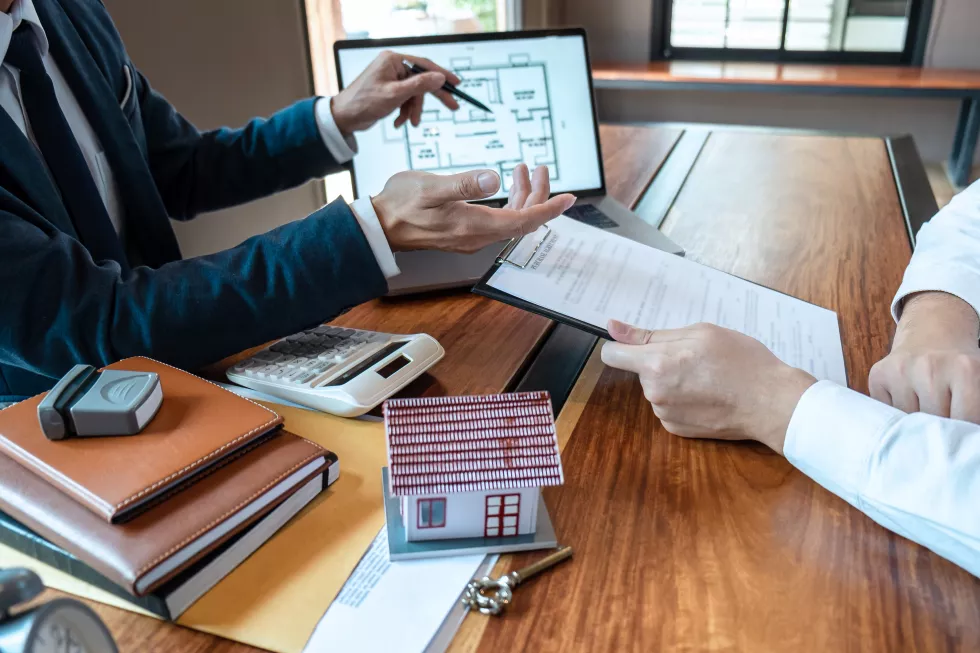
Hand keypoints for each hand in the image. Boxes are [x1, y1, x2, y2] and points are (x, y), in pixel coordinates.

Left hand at [331, 51, 460, 134]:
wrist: (344, 117)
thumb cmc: (364, 102)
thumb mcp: (395, 94)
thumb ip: (419, 85)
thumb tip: (439, 77)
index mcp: (393, 60)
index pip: (424, 65)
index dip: (442, 75)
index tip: (456, 84)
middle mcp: (393, 66)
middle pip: (421, 80)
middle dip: (432, 97)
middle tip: (452, 106)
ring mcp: (391, 79)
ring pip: (414, 94)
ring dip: (413, 110)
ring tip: (410, 123)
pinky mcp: (389, 91)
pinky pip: (405, 100)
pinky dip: (405, 112)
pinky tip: (398, 122)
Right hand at [371, 163, 574, 253]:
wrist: (379, 226)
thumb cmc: (400, 205)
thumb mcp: (431, 188)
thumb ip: (464, 184)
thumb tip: (493, 179)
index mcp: (475, 225)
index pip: (524, 220)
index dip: (549, 209)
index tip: (569, 198)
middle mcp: (477, 235)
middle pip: (522, 219)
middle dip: (537, 194)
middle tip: (540, 167)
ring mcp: (471, 234)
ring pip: (510, 217)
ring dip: (522, 195)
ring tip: (524, 168)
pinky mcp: (464, 230)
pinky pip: (496, 218)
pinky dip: (507, 200)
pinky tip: (504, 184)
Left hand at [600, 320, 816, 453]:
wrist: (771, 403)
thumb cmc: (742, 362)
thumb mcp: (700, 333)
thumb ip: (652, 334)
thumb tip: (613, 328)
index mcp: (657, 364)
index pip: (612, 355)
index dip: (621, 345)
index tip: (634, 343)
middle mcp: (654, 392)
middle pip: (641, 371)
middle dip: (660, 362)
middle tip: (695, 357)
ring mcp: (664, 414)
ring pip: (656, 389)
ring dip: (673, 381)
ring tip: (707, 377)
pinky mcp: (676, 430)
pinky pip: (668, 407)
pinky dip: (682, 400)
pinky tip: (707, 396)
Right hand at [868, 291, 979, 420]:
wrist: (933, 329)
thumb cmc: (958, 364)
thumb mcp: (976, 381)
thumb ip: (971, 408)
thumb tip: (960, 438)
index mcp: (965, 369)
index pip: (964, 421)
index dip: (962, 430)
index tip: (960, 429)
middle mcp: (930, 368)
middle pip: (934, 422)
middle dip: (937, 425)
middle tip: (942, 415)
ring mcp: (901, 371)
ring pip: (906, 421)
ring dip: (914, 421)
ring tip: (925, 405)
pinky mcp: (879, 374)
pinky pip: (886, 411)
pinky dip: (895, 412)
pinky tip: (907, 398)